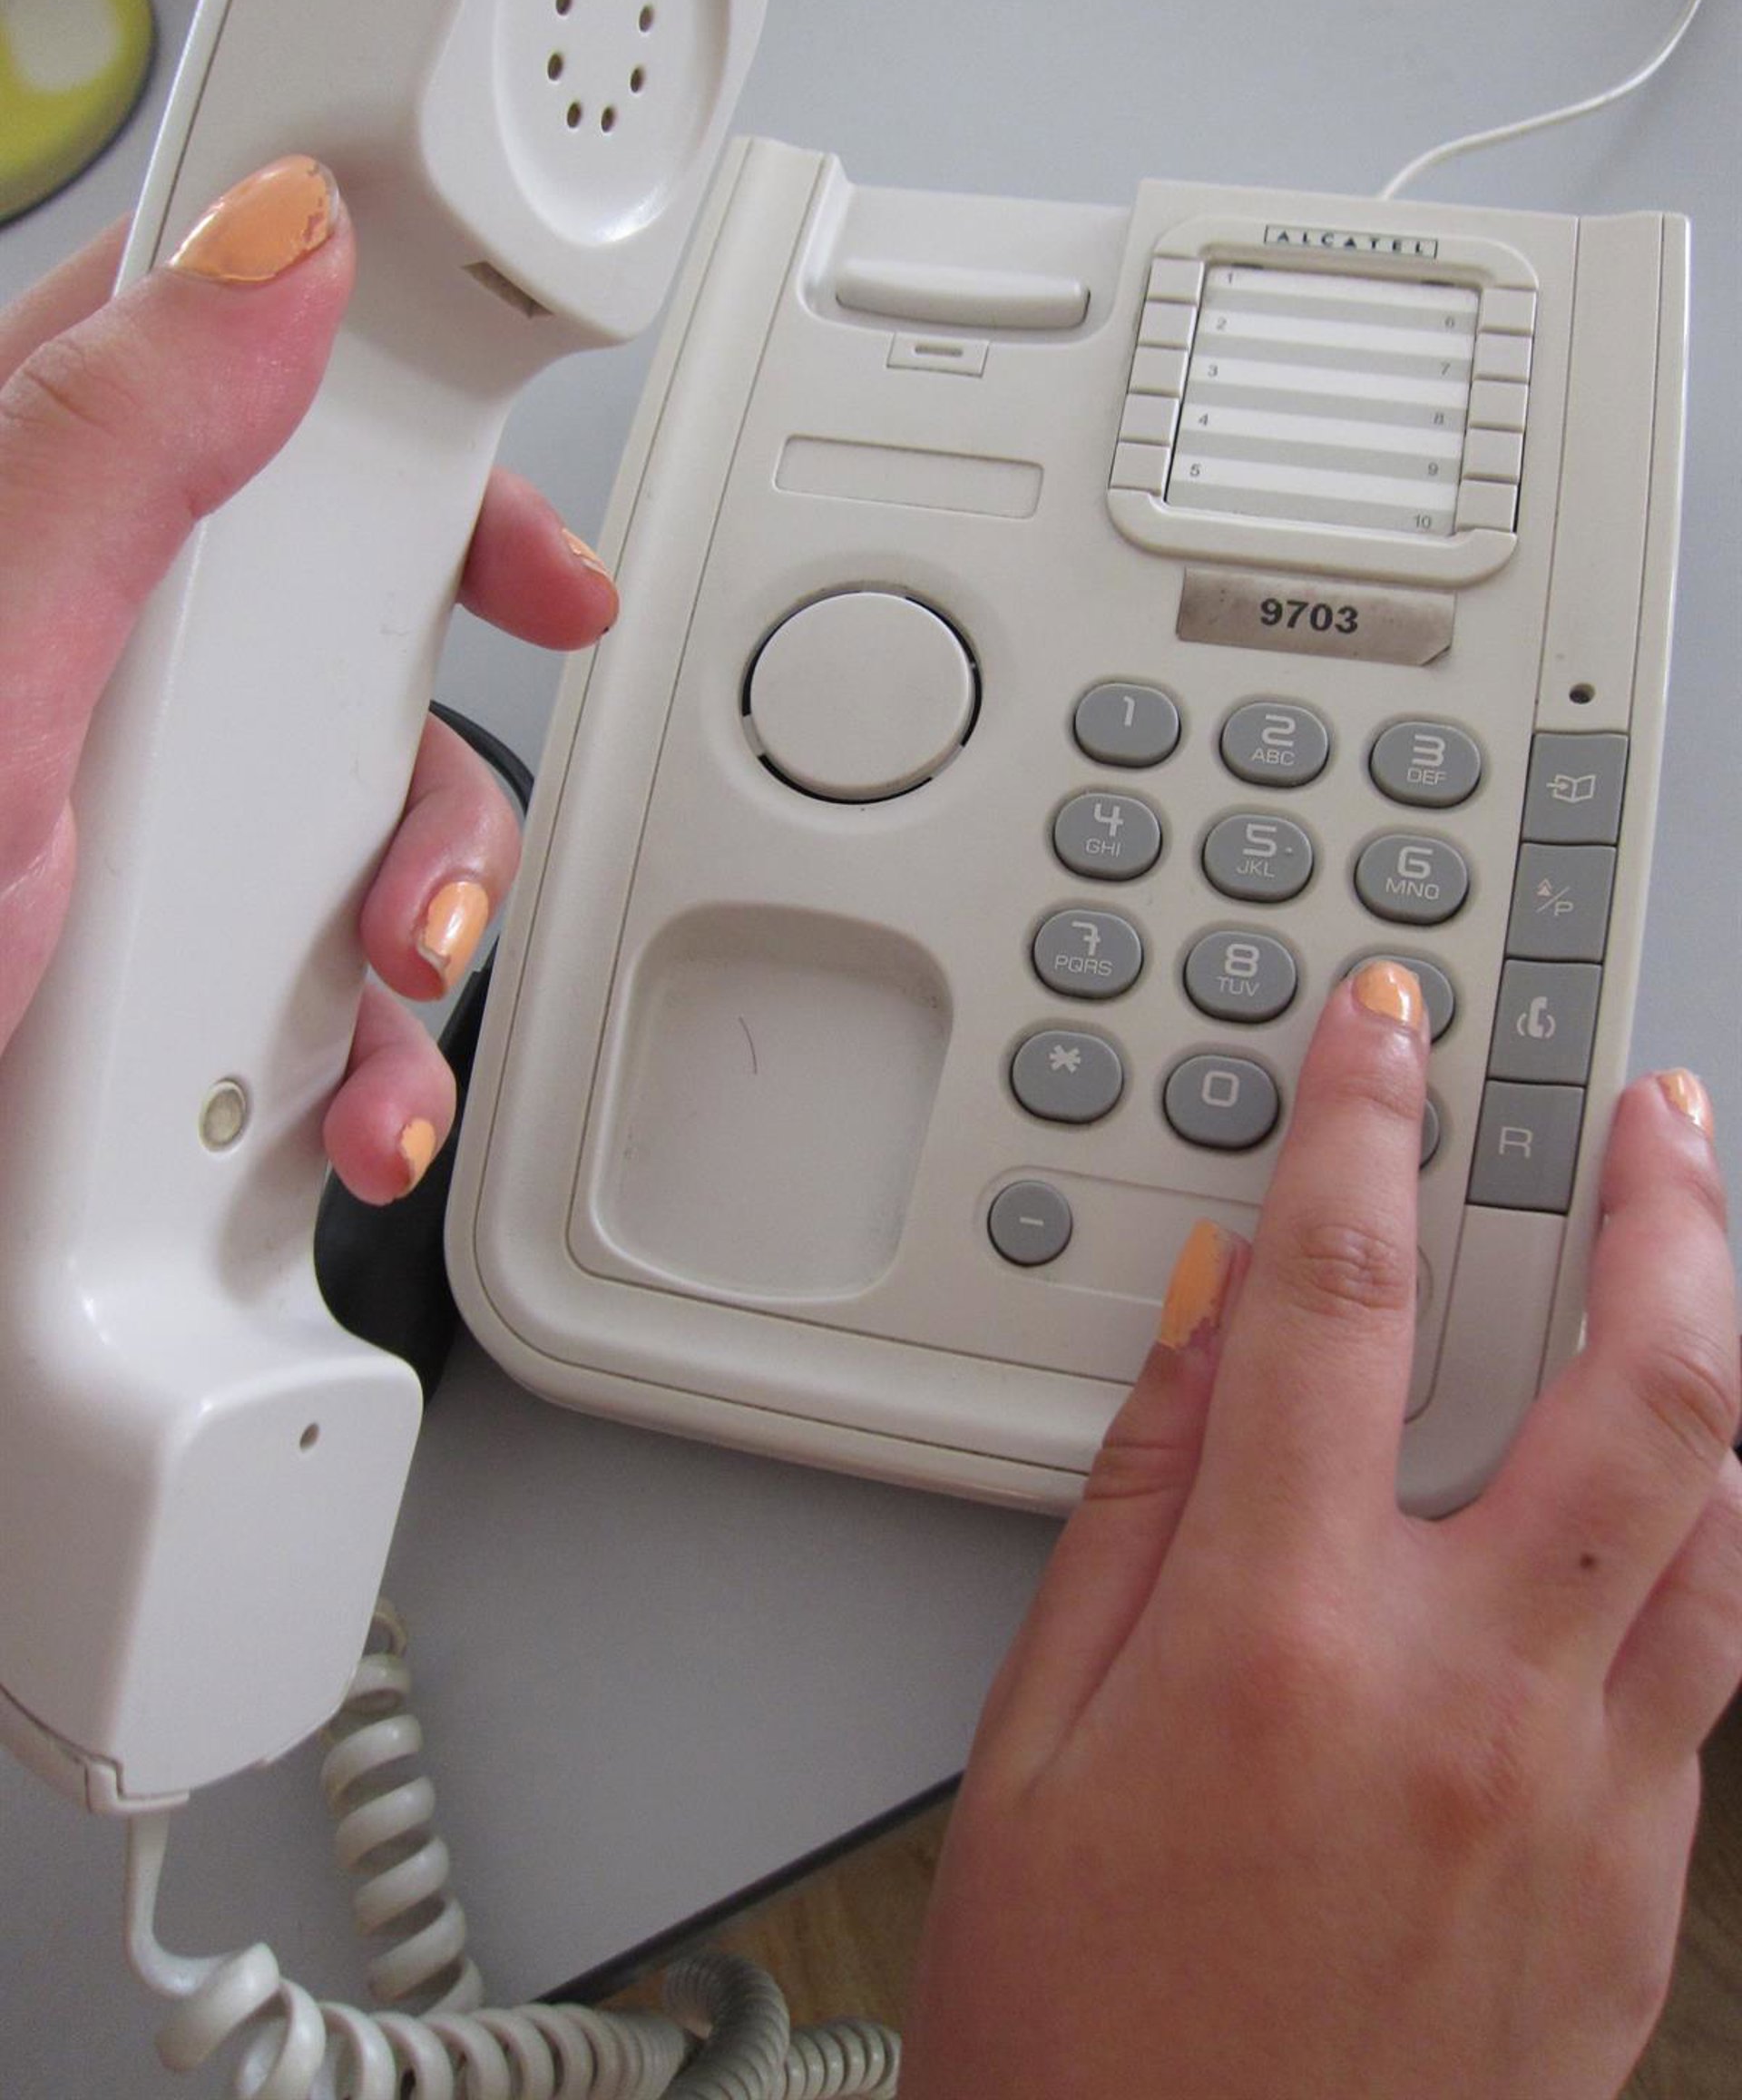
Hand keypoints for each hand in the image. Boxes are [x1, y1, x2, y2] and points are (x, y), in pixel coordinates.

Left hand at [0, 156, 615, 1199]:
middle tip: (456, 789)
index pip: (233, 373)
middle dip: (433, 734)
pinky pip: (330, 990)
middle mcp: (80, 667)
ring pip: (357, 822)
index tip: (508, 494)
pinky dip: (373, 1062)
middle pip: (343, 626)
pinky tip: (348, 1109)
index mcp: (27, 528)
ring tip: (389, 981)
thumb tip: (281, 245)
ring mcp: (124, 830)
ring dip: (424, 922)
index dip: (401, 403)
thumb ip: (113, 444)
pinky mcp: (159, 975)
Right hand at [902, 967, 1740, 2099]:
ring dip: (1724, 1361)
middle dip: (1667, 1211)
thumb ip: (1143, 1499)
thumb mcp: (1036, 1736)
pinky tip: (1662, 1502)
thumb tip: (1218, 1326)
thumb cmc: (1080, 2023)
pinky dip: (1702, 1544)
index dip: (1369, 1128)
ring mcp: (1591, 1809)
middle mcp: (1469, 1709)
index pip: (1343, 1305)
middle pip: (1642, 1391)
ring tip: (1699, 1265)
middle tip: (1654, 1114)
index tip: (1392, 1037)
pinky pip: (1715, 1670)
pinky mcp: (1646, 1898)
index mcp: (1281, 1647)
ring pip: (1734, 1522)